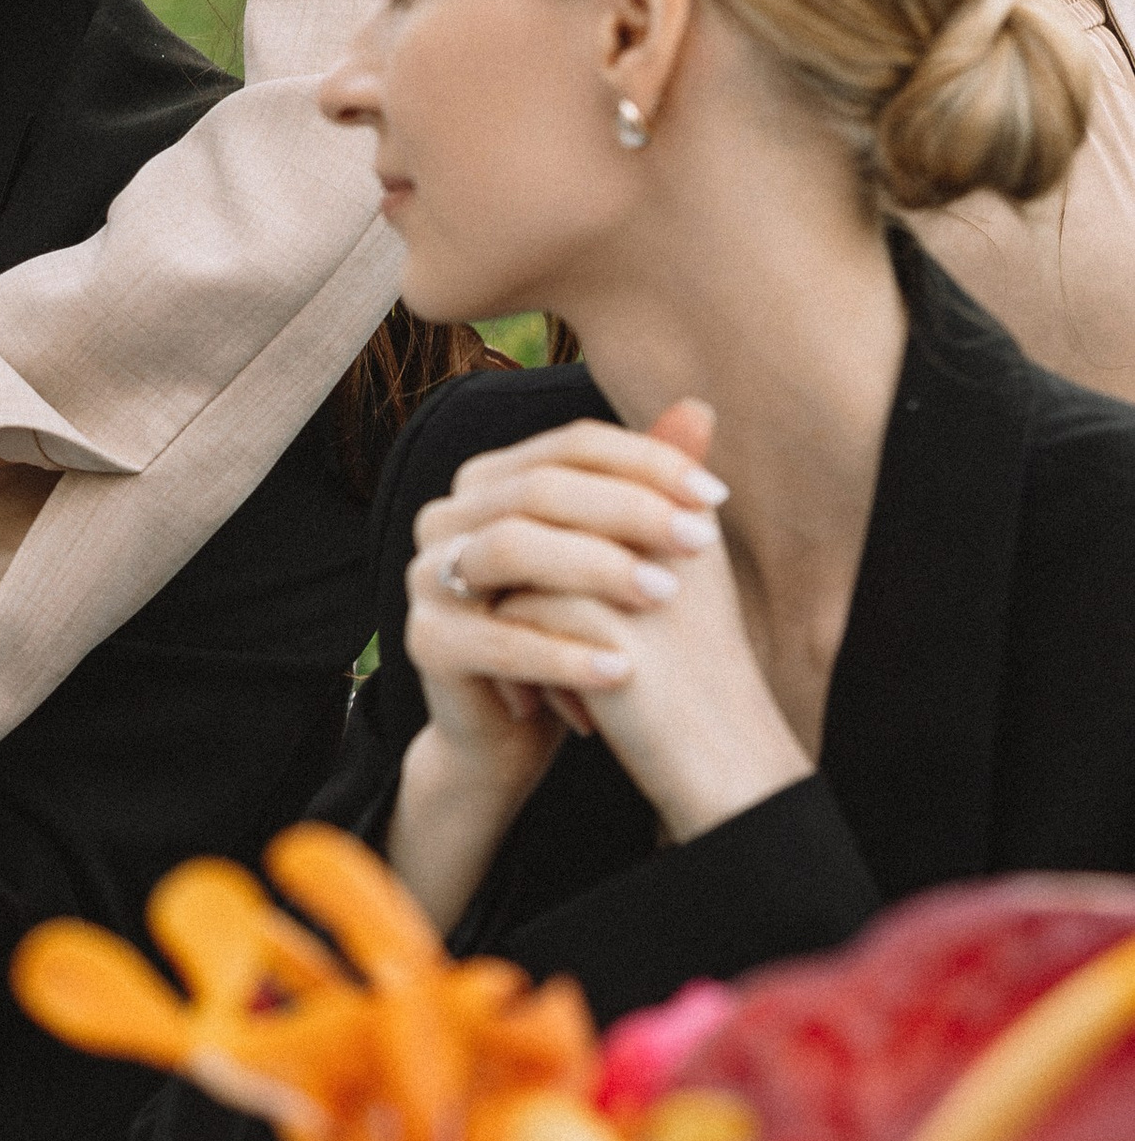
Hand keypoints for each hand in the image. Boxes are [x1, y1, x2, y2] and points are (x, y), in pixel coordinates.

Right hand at [388, 403, 810, 921]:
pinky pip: (494, 638)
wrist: (510, 732)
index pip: (569, 446)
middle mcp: (446, 517)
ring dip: (595, 569)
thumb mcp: (615, 558)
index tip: (716, 496)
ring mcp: (425, 577)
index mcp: (488, 482)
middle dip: (628, 511)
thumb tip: (701, 409)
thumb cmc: (569, 631)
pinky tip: (623, 670)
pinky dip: (562, 654)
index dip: (645, 462)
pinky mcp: (424, 642)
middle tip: (700, 541)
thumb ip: (646, 487)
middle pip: (539, 490)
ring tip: (664, 596)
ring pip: (511, 548)